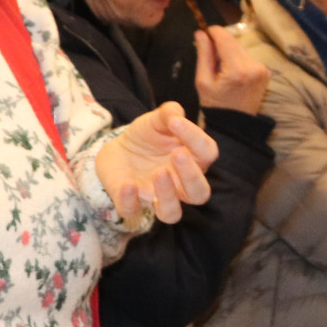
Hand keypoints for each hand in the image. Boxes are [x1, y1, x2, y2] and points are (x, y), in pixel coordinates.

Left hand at [96, 103, 217, 223]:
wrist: (118, 148)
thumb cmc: (147, 135)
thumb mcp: (157, 119)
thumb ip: (169, 113)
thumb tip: (176, 115)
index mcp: (193, 160)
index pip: (207, 154)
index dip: (196, 139)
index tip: (175, 122)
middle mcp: (180, 184)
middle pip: (199, 193)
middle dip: (191, 176)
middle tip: (177, 154)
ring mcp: (155, 196)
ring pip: (171, 213)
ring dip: (167, 196)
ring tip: (159, 172)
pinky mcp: (131, 203)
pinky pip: (132, 211)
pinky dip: (130, 201)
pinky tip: (128, 184)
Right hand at [194, 26, 269, 114]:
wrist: (235, 126)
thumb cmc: (215, 105)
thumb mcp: (203, 81)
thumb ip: (203, 55)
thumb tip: (200, 33)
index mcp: (236, 70)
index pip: (225, 39)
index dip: (214, 32)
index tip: (204, 32)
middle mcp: (253, 67)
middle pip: (234, 42)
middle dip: (220, 44)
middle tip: (209, 56)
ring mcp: (261, 69)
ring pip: (240, 49)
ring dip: (229, 52)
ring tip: (221, 70)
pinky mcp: (265, 72)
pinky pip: (247, 57)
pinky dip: (238, 60)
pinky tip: (231, 74)